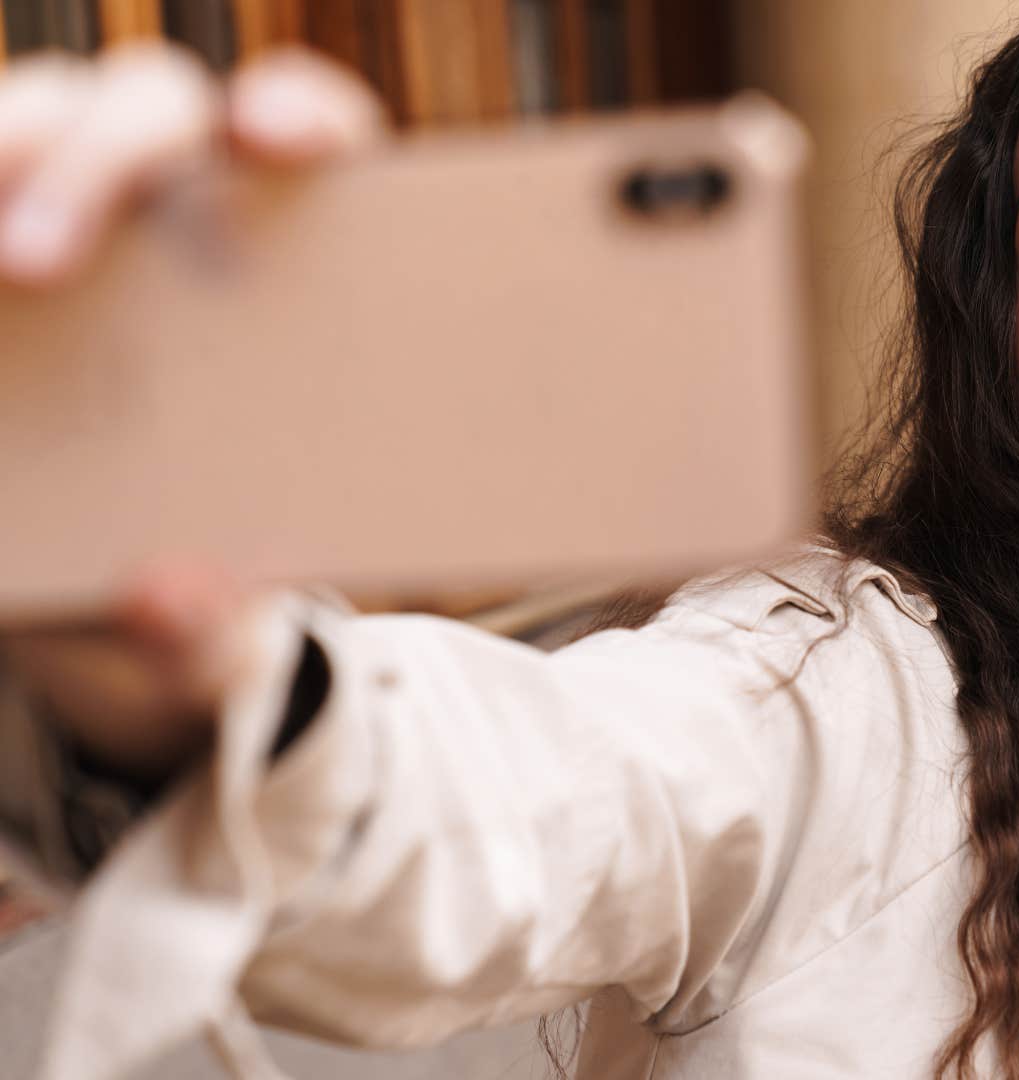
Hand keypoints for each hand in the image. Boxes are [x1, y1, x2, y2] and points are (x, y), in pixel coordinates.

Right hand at [0, 41, 374, 774]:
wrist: (116, 626)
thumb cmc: (207, 590)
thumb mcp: (214, 633)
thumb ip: (206, 630)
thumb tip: (165, 597)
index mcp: (294, 269)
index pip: (315, 134)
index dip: (298, 111)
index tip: (274, 141)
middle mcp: (180, 211)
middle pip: (151, 113)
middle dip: (92, 163)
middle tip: (35, 264)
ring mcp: (66, 212)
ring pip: (35, 117)